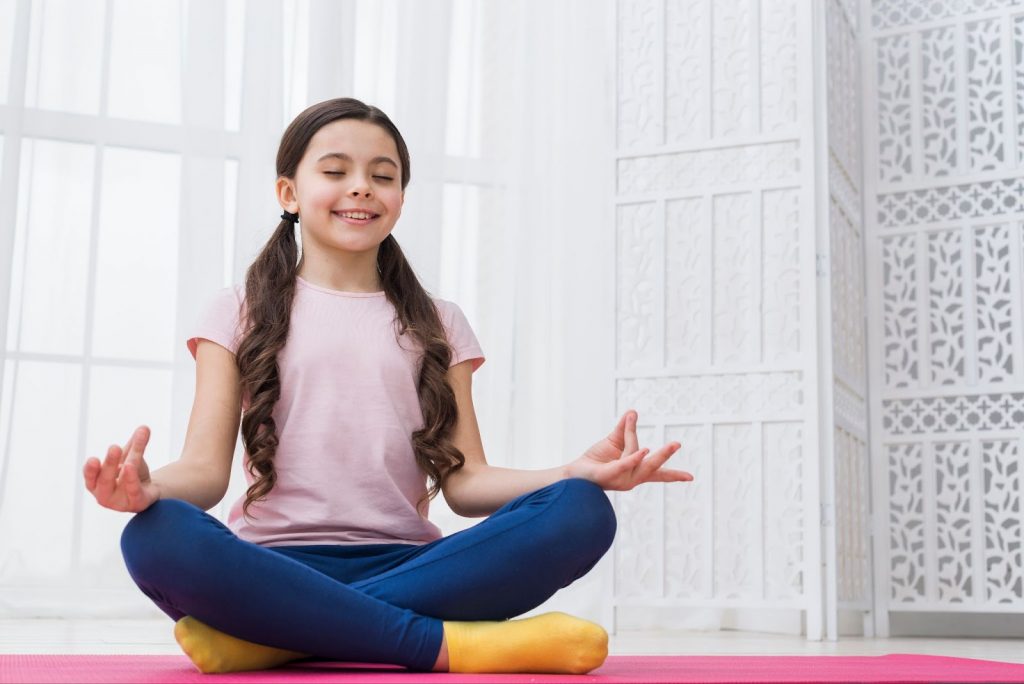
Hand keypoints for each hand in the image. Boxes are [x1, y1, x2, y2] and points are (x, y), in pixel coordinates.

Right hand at [83, 425, 159, 511]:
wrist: (149, 491)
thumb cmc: (132, 474)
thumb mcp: (131, 457)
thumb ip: (136, 444)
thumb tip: (144, 427)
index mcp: (97, 483)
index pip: (91, 476)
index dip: (91, 470)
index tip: (93, 460)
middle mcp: (105, 495)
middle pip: (105, 479)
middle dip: (110, 463)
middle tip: (114, 447)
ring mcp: (120, 502)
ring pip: (122, 484)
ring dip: (127, 472)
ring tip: (129, 463)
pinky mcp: (136, 504)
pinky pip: (134, 492)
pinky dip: (133, 481)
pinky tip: (134, 471)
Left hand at [565, 410, 692, 490]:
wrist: (574, 473)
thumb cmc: (596, 460)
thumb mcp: (613, 441)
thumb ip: (625, 428)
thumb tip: (633, 412)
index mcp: (635, 471)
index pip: (658, 473)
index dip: (674, 475)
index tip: (691, 477)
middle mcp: (631, 478)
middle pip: (653, 466)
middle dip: (665, 455)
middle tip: (677, 443)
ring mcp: (621, 479)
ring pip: (635, 454)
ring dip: (632, 436)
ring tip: (630, 419)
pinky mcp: (609, 476)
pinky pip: (623, 465)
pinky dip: (634, 457)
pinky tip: (644, 450)